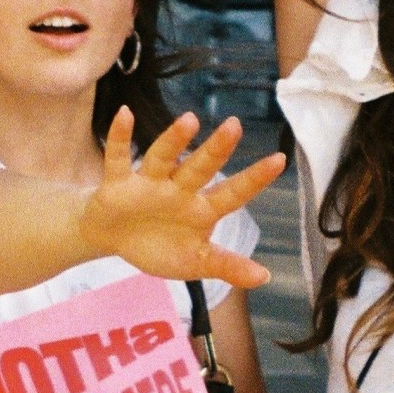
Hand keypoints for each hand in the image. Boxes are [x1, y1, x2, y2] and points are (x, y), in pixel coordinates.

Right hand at [78, 108, 283, 288]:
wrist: (113, 238)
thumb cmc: (159, 245)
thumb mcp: (194, 262)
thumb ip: (227, 266)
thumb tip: (265, 277)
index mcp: (201, 209)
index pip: (233, 193)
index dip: (254, 179)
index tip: (280, 160)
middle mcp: (179, 190)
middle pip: (199, 168)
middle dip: (216, 150)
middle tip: (235, 126)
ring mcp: (149, 184)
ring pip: (162, 158)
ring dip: (173, 140)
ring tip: (189, 121)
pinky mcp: (119, 183)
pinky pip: (118, 158)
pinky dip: (120, 137)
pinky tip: (125, 114)